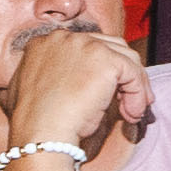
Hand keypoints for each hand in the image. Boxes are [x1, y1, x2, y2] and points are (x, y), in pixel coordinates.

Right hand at [2, 20, 141, 158]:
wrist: (41, 133)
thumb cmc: (37, 121)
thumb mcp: (33, 89)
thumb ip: (47, 77)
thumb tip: (62, 83)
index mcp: (47, 42)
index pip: (86, 47)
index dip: (101, 70)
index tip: (107, 92)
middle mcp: (66, 37)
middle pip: (110, 48)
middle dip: (122, 74)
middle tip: (127, 101)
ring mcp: (87, 45)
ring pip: (126, 59)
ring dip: (134, 86)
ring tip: (131, 112)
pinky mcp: (106, 60)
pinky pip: (134, 75)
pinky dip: (138, 94)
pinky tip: (132, 114)